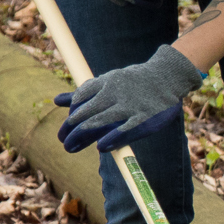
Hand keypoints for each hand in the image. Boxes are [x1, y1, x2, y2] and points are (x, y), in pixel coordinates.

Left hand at [54, 43, 204, 152]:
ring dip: (82, 136)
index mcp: (105, 83)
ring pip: (100, 122)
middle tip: (63, 143)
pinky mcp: (145, 117)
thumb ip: (83, 93)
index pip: (80, 99)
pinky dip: (112, 138)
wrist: (167, 75)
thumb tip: (56, 101)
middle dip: (71, 129)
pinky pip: (126, 130)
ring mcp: (130, 105)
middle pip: (86, 113)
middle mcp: (115, 93)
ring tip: (69, 147)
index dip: (71, 116)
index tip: (66, 130)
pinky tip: (101, 147)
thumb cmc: (134, 82)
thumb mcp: (107, 81)